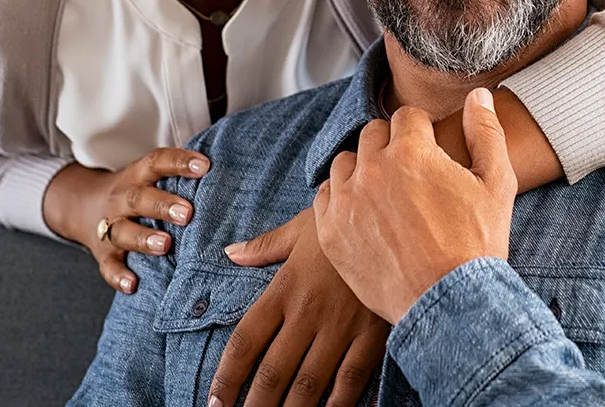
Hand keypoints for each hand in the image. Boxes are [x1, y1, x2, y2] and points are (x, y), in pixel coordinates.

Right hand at [42, 148, 209, 292]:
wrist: (85, 206)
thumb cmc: (138, 192)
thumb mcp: (151, 177)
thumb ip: (179, 177)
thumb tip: (228, 176)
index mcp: (137, 175)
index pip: (156, 162)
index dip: (179, 162)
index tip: (204, 166)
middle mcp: (122, 199)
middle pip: (139, 198)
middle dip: (162, 205)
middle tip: (187, 213)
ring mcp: (110, 226)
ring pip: (123, 231)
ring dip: (143, 238)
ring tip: (165, 245)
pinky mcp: (103, 254)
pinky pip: (108, 266)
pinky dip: (118, 275)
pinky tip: (132, 284)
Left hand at [214, 207, 388, 406]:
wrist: (390, 215)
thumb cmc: (342, 222)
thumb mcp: (300, 228)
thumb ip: (264, 247)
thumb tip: (231, 253)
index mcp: (286, 287)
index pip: (246, 340)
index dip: (227, 375)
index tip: (214, 399)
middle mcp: (308, 312)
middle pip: (273, 372)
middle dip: (254, 406)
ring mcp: (341, 327)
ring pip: (308, 385)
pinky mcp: (372, 334)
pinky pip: (351, 380)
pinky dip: (337, 405)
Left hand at [313, 89, 516, 324]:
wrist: (451, 305)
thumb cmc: (477, 244)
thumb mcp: (496, 183)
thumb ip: (486, 132)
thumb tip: (480, 96)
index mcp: (411, 150)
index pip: (407, 117)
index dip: (422, 132)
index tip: (429, 152)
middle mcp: (372, 168)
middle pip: (373, 134)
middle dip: (392, 145)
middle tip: (410, 174)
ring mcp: (347, 200)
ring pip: (346, 162)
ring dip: (363, 169)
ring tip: (385, 193)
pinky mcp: (331, 231)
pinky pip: (325, 195)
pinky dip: (340, 198)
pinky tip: (362, 211)